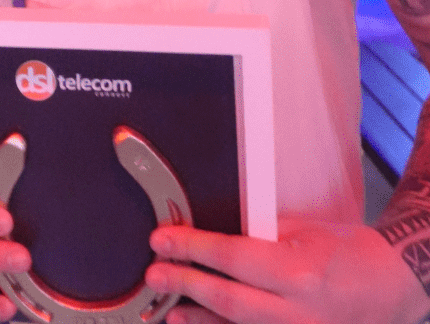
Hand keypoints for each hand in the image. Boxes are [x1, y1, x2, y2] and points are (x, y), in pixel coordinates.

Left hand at [145, 219, 429, 323]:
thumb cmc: (346, 252)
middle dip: (184, 285)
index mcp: (298, 271)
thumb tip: (211, 238)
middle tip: (155, 275)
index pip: (231, 256)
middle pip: (227, 300)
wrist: (391, 286)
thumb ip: (257, 236)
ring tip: (169, 308)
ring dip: (199, 319)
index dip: (191, 247)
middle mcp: (299, 312)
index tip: (163, 240)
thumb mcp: (301, 231)